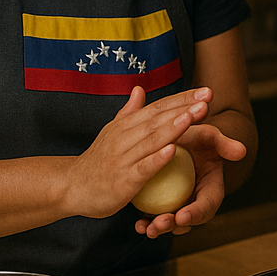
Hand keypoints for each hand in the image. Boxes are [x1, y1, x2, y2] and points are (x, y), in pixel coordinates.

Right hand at [69, 86, 210, 218]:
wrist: (69, 187)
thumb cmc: (96, 162)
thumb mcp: (111, 133)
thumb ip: (128, 112)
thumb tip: (139, 88)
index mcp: (125, 125)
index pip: (158, 108)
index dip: (182, 98)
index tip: (206, 91)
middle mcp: (124, 138)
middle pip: (158, 119)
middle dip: (184, 107)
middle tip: (208, 97)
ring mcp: (123, 158)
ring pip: (152, 140)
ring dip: (174, 126)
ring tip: (195, 114)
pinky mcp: (122, 181)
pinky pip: (142, 169)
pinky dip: (157, 159)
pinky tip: (173, 151)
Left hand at [134, 101, 247, 237]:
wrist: (182, 141)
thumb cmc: (197, 139)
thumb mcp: (209, 137)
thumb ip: (224, 144)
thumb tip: (241, 151)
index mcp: (211, 189)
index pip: (207, 205)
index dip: (196, 213)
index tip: (182, 216)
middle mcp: (196, 201)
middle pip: (188, 219)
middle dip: (174, 225)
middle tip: (160, 224)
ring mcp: (180, 205)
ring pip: (171, 222)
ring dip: (158, 228)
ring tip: (145, 227)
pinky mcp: (164, 205)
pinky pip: (156, 217)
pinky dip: (147, 222)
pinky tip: (137, 223)